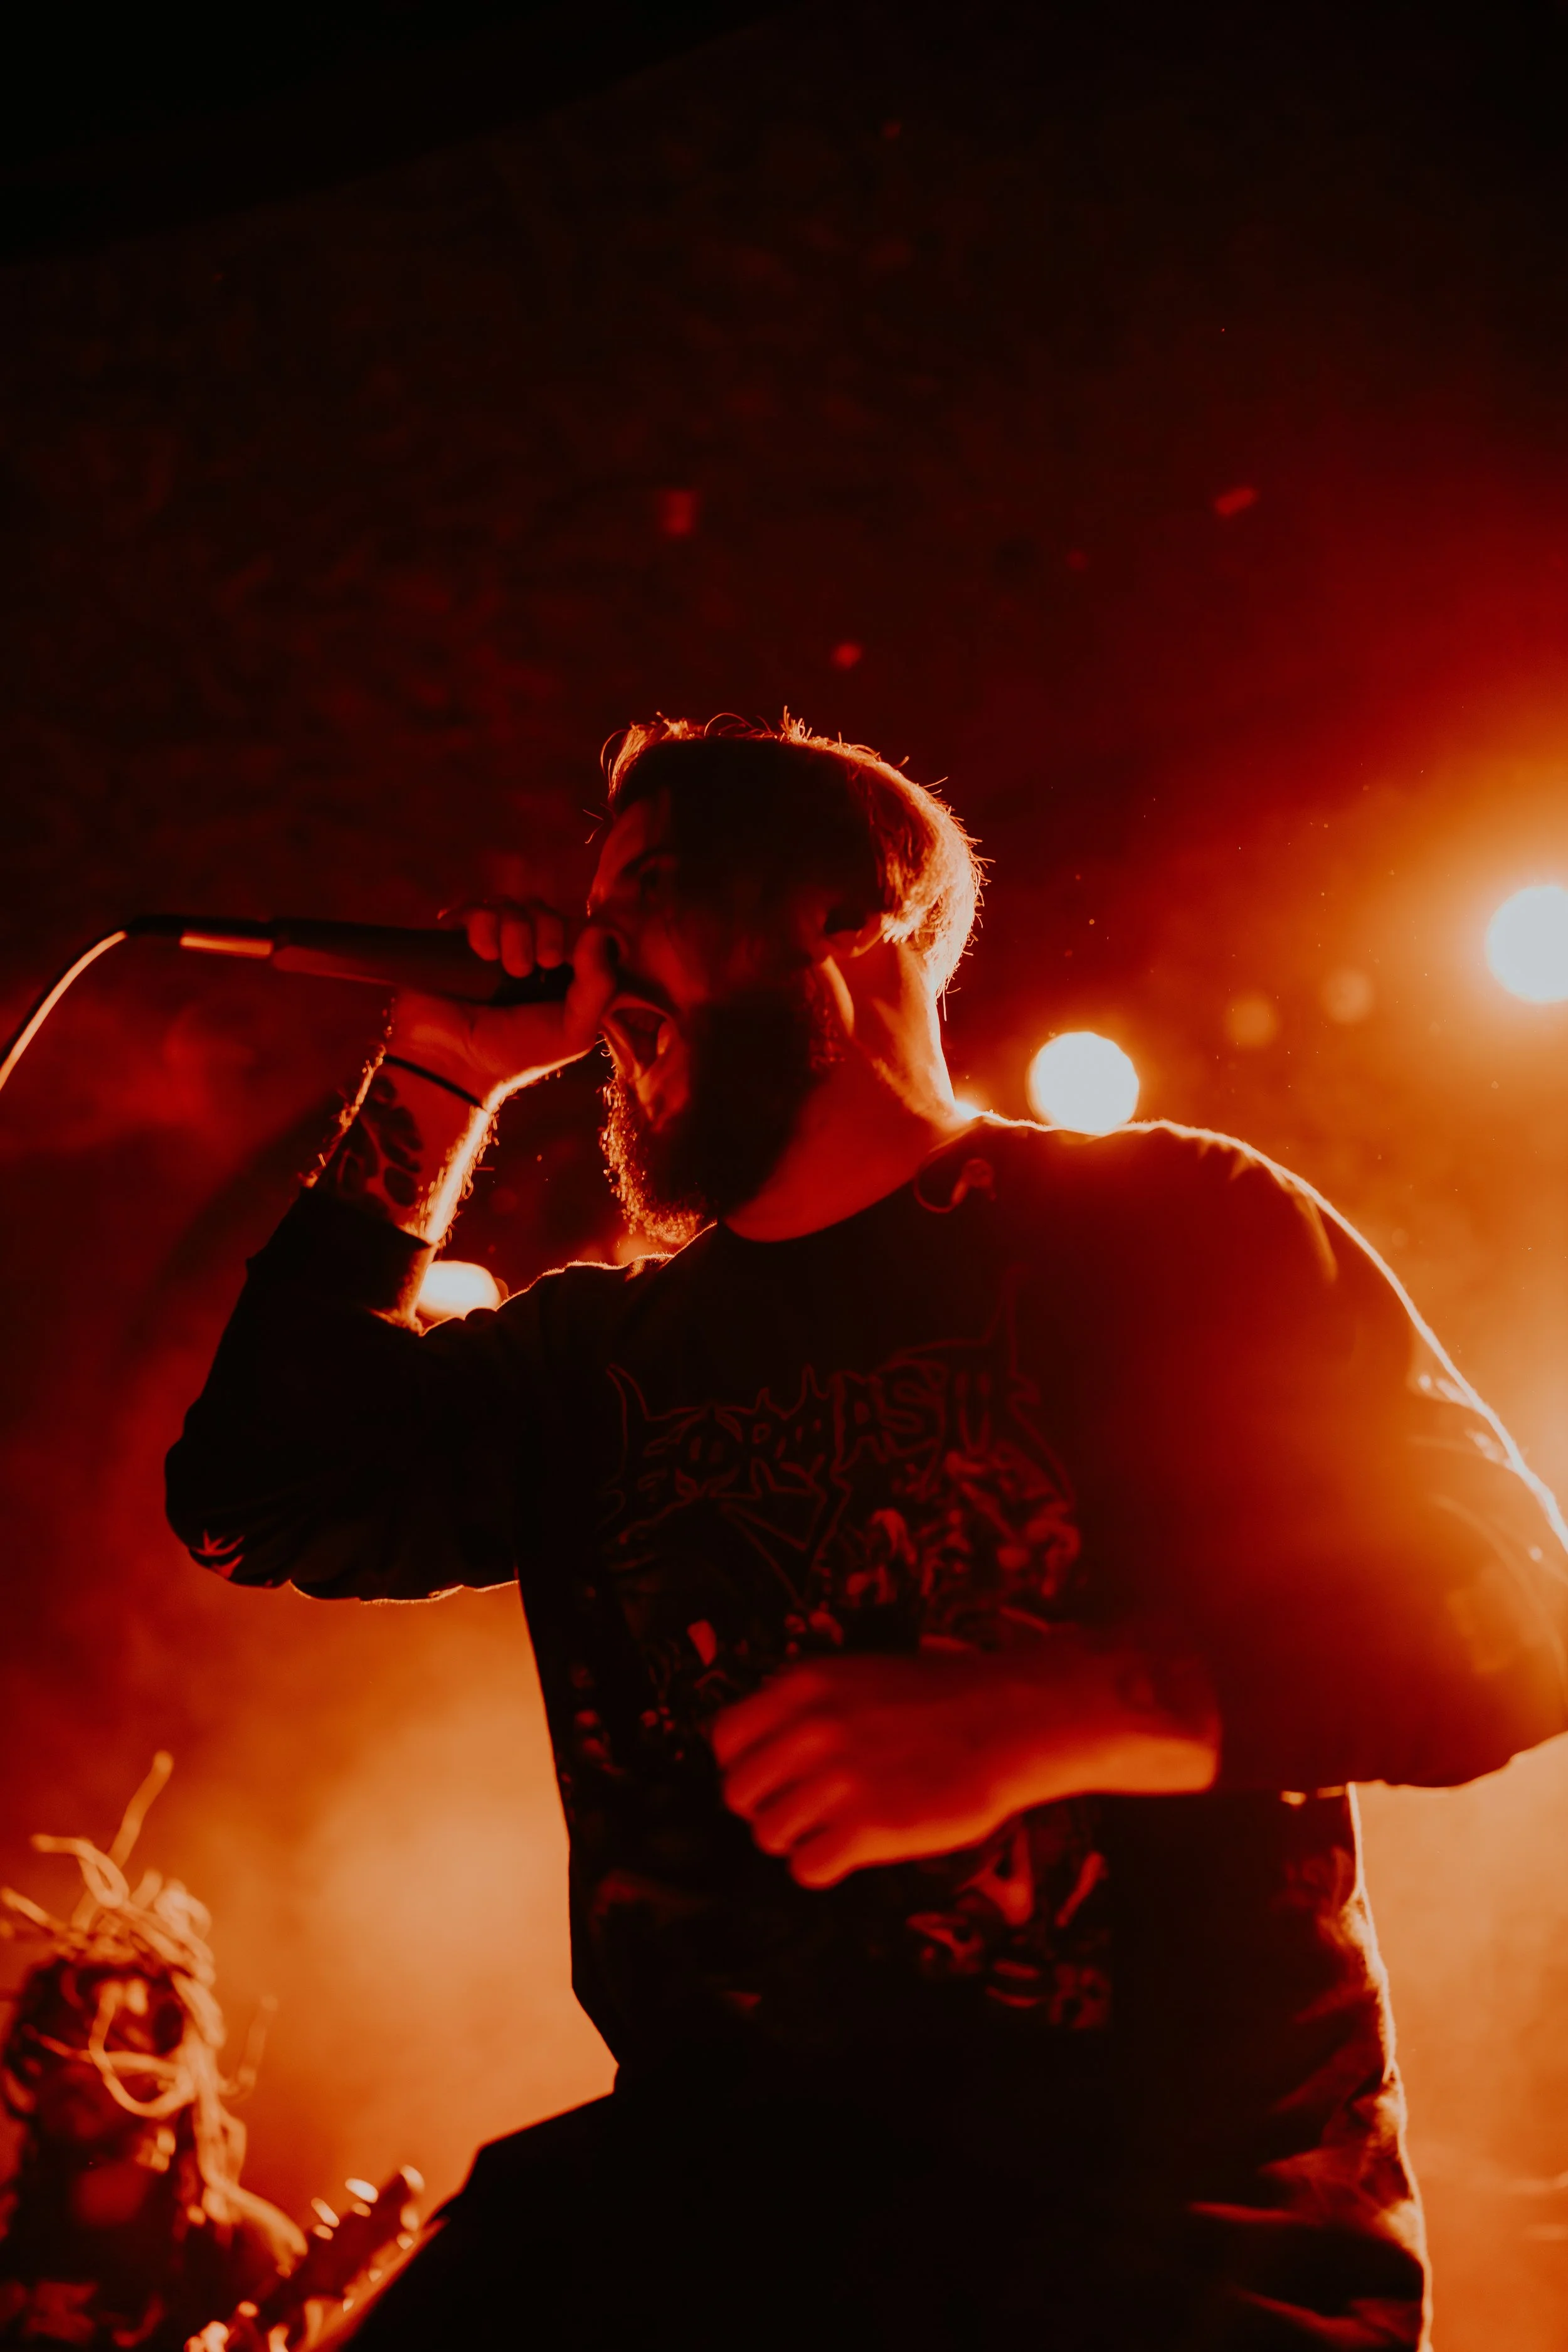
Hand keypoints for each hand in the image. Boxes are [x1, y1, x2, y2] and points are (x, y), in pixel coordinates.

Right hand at [386, 900, 617, 1104]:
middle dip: (550, 930)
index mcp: (562, 969)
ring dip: (518, 931)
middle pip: (548, 911)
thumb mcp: (574, 1031)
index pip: (580, 927)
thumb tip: (602, 930)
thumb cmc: (519, 1053)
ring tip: (511, 968)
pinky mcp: (457, 937)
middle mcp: (528, 949)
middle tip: (543, 963)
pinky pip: (477, 909)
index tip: (569, 961)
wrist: (458, 1066)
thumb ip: (599, 986)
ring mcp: (491, 941)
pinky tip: (484, 953)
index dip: (580, 934)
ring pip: (514, 906)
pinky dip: (484, 925)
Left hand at [712, 1651, 1046, 1888]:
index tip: (774, 1776)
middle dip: (767, 1806)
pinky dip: (824, 1866)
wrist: (1010, 1719)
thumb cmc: (939, 1698)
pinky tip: (853, 1849)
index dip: (745, 1765)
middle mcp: (810, 1731)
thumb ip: (803, 1705)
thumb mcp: (856, 1675)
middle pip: (739, 1794)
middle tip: (806, 1808)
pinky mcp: (867, 1830)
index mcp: (803, 1687)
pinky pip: (806, 1868)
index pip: (725, 1740)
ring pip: (768, 1835)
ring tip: (836, 1827)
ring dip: (798, 1838)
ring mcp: (838, 1782)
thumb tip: (759, 1749)